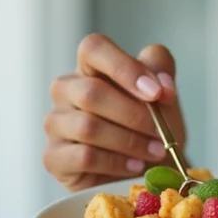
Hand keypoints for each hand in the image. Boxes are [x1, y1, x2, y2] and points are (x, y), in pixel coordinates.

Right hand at [42, 33, 187, 190]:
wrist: (149, 168)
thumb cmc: (150, 124)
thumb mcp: (163, 93)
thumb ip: (162, 71)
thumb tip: (160, 83)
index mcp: (90, 67)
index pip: (93, 48)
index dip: (125, 68)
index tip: (157, 93)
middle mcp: (66, 90)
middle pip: (91, 92)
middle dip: (135, 115)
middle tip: (162, 132)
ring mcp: (56, 123)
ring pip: (87, 127)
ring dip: (130, 141)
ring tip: (156, 151)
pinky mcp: (54, 157)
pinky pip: (83, 157)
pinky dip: (117, 162)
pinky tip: (136, 165)